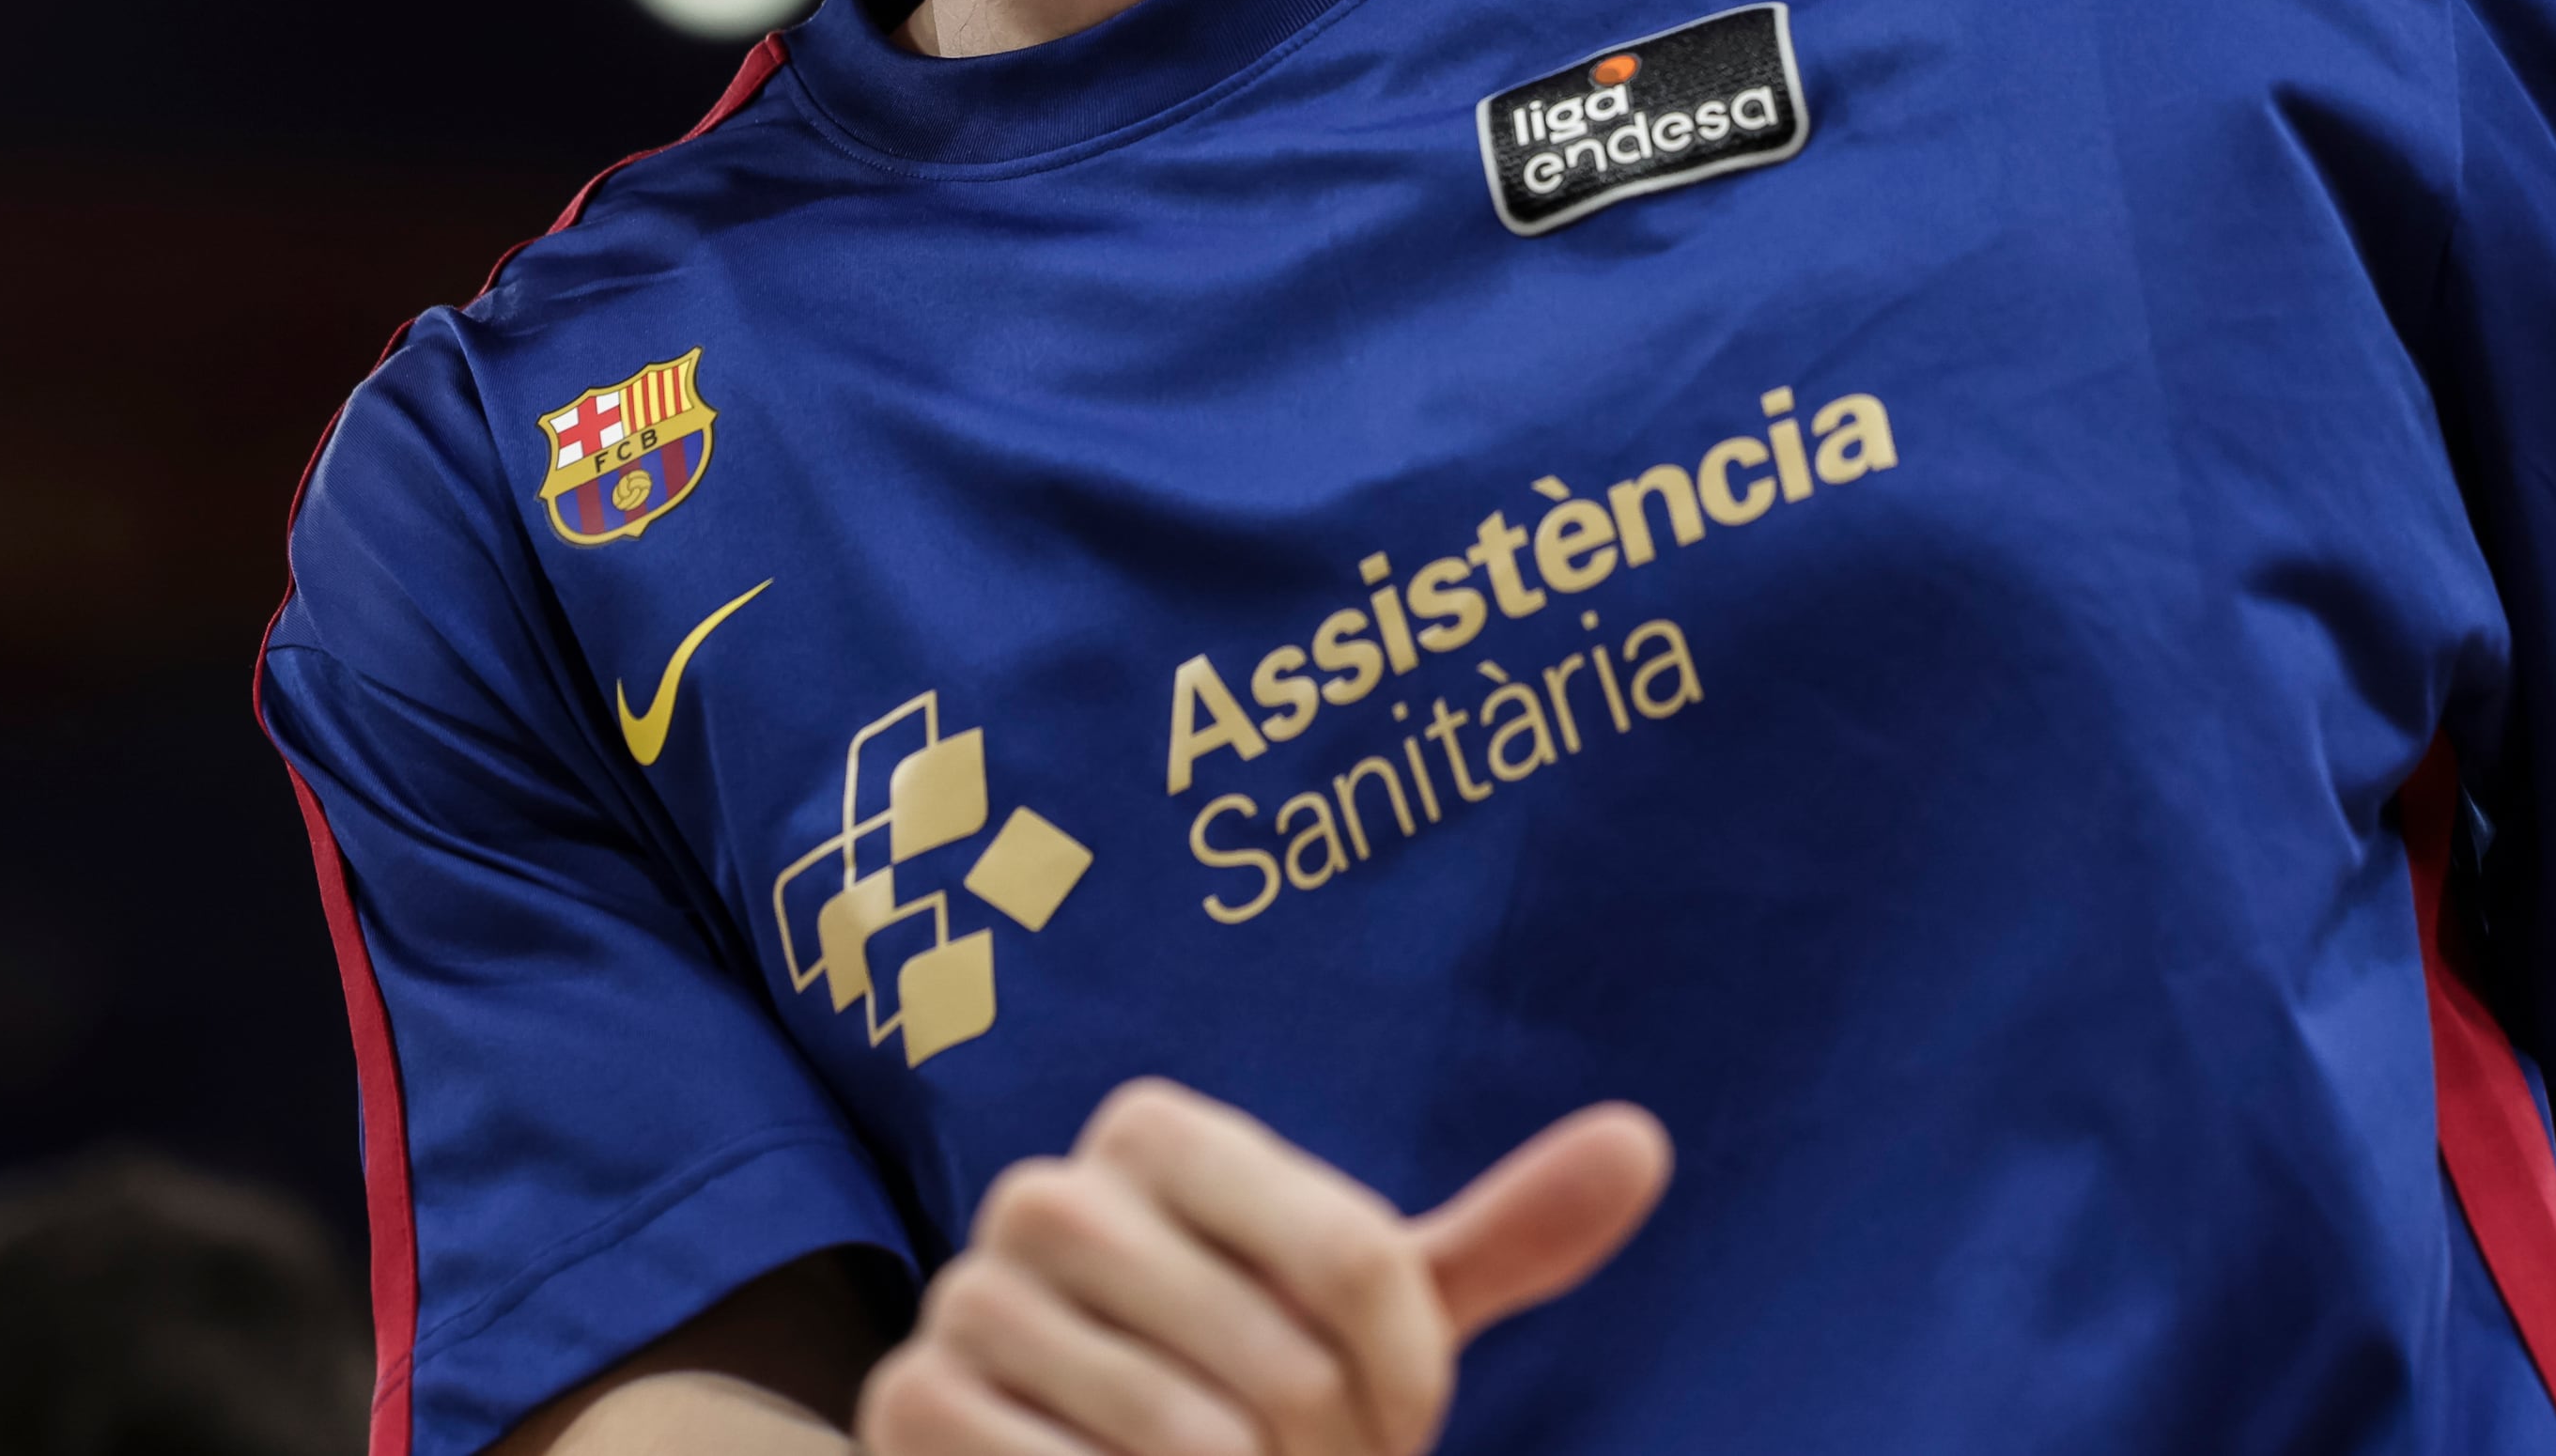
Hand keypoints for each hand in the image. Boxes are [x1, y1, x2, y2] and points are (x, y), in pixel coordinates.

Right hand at [860, 1081, 1671, 1455]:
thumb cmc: (1242, 1380)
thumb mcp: (1370, 1314)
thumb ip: (1498, 1238)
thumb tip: (1644, 1143)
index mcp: (1158, 1131)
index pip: (1359, 1260)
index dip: (1408, 1376)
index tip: (1401, 1418)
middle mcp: (1049, 1190)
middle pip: (1279, 1365)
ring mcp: (967, 1297)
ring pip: (1188, 1441)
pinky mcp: (911, 1407)